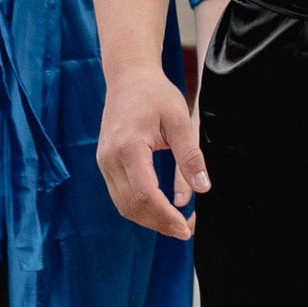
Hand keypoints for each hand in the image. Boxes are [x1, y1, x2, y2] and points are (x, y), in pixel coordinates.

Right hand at [98, 68, 206, 241]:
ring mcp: (104, 162)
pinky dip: (139, 207)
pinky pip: (119, 194)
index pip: (145, 195)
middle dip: (159, 223)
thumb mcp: (179, 121)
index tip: (185, 228)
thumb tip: (203, 188)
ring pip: (123, 205)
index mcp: (128, 148)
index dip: (165, 217)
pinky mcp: (105, 162)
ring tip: (175, 224)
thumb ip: (190, 156)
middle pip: (131, 206)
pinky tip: (159, 209)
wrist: (129, 76)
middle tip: (185, 230)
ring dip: (148, 219)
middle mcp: (110, 159)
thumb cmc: (156, 95)